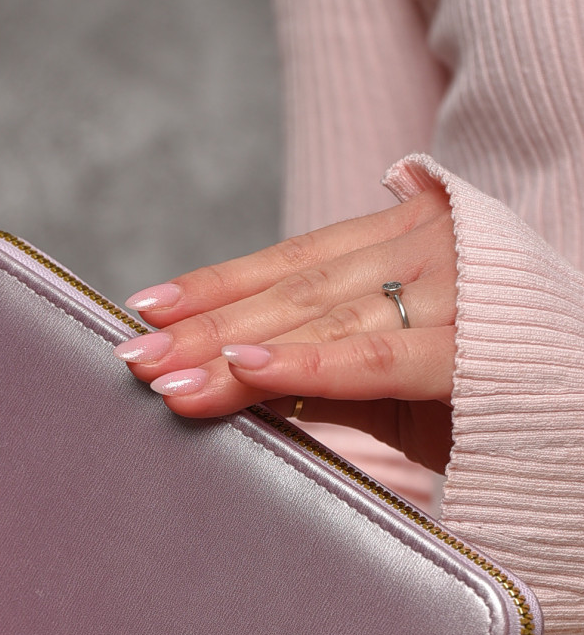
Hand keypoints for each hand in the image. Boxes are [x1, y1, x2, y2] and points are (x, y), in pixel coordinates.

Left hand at [115, 186, 455, 473]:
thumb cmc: (500, 397)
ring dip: (233, 352)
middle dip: (206, 327)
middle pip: (294, 290)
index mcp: (411, 238)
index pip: (295, 261)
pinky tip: (244, 371)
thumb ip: (327, 370)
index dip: (217, 286)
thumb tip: (238, 379)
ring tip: (168, 382)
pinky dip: (306, 363)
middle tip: (135, 356)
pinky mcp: (472, 352)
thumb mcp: (400, 380)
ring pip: (320, 320)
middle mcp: (429, 247)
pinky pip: (374, 358)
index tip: (147, 309)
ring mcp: (455, 288)